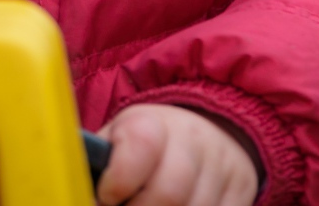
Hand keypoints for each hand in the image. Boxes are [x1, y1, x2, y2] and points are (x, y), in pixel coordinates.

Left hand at [96, 104, 257, 205]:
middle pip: (169, 193)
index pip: (141, 144)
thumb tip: (76, 187)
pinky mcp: (242, 192)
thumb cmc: (148, 144)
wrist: (207, 132)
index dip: (119, 181)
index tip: (106, 196)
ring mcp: (222, 167)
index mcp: (154, 122)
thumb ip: (99, 162)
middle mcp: (194, 140)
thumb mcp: (120, 138)